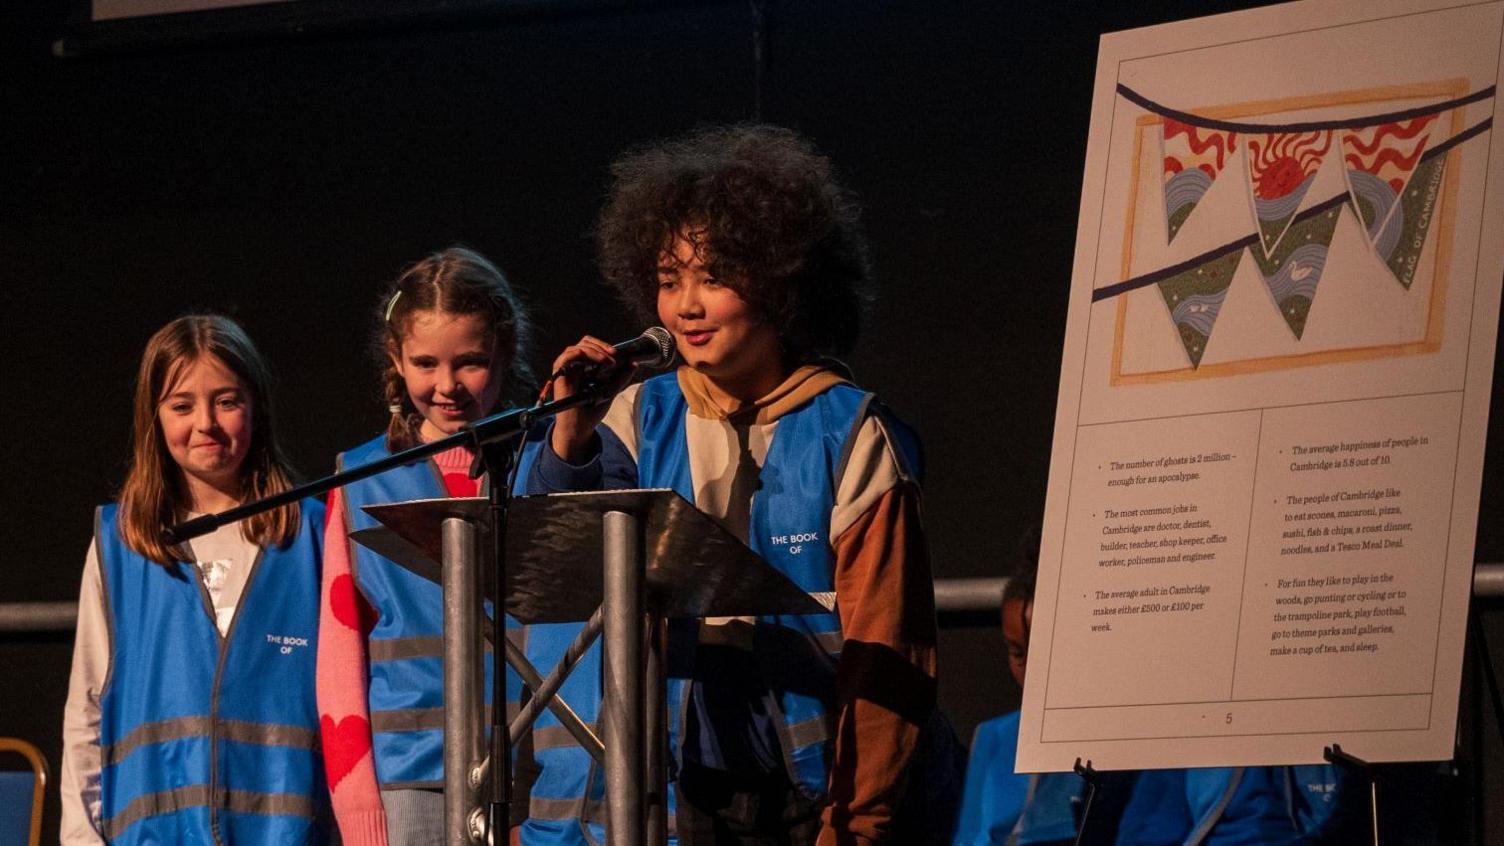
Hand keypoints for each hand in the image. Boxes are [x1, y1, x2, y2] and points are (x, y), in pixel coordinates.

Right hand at [548, 335, 635, 462]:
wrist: (580, 427)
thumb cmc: (591, 411)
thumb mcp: (610, 391)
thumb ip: (621, 378)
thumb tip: (633, 364)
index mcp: (584, 368)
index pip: (591, 347)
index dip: (603, 346)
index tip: (617, 354)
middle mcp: (574, 366)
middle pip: (584, 343)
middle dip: (601, 346)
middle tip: (613, 356)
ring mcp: (566, 370)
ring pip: (577, 347)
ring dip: (594, 351)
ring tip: (608, 362)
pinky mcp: (559, 374)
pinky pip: (566, 356)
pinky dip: (581, 353)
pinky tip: (596, 361)